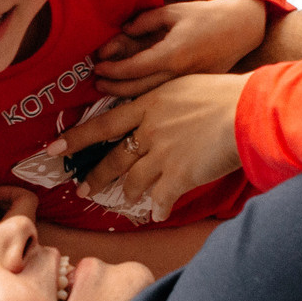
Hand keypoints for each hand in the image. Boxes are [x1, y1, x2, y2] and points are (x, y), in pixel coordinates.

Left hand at [48, 72, 244, 221]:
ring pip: (133, 181)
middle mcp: (149, 130)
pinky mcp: (178, 176)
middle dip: (95, 177)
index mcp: (148, 104)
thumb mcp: (185, 87)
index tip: (53, 147)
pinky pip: (159, 200)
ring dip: (129, 192)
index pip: (102, 123)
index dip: (76, 138)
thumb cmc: (224, 94)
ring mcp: (162, 155)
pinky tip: (158, 213)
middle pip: (112, 158)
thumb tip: (155, 116)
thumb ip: (164, 104)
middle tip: (82, 188)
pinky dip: (158, 208)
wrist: (249, 111)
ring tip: (128, 198)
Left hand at [93, 0, 269, 98]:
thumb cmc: (206, 17)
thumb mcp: (173, 11)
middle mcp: (178, 75)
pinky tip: (134, 93)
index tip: (98, 68)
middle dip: (114, 88)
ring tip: (109, 90)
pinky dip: (146, 96)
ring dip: (126, 95)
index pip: (134, 69)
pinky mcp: (194, 89)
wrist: (241, 29)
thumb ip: (146, 21)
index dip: (113, 70)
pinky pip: (164, 96)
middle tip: (97, 84)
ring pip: (150, 97)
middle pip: (138, 89)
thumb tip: (124, 31)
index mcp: (172, 54)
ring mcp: (187, 85)